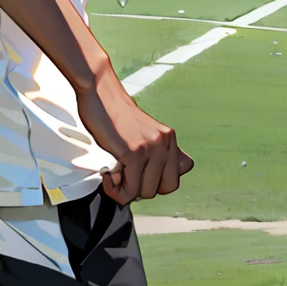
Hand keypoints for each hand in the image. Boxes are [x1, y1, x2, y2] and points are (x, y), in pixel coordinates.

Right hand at [77, 70, 192, 204]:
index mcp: (169, 139)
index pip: (172, 182)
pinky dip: (115, 189)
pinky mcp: (133, 152)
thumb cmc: (115, 115)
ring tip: (114, 174)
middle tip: (123, 177)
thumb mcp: (146, 132)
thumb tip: (187, 167)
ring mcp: (150, 148)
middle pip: (160, 190)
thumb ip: (165, 151)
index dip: (151, 185)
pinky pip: (129, 190)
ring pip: (144, 193)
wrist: (99, 92)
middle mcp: (164, 143)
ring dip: (124, 190)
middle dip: (139, 190)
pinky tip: (109, 175)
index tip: (136, 176)